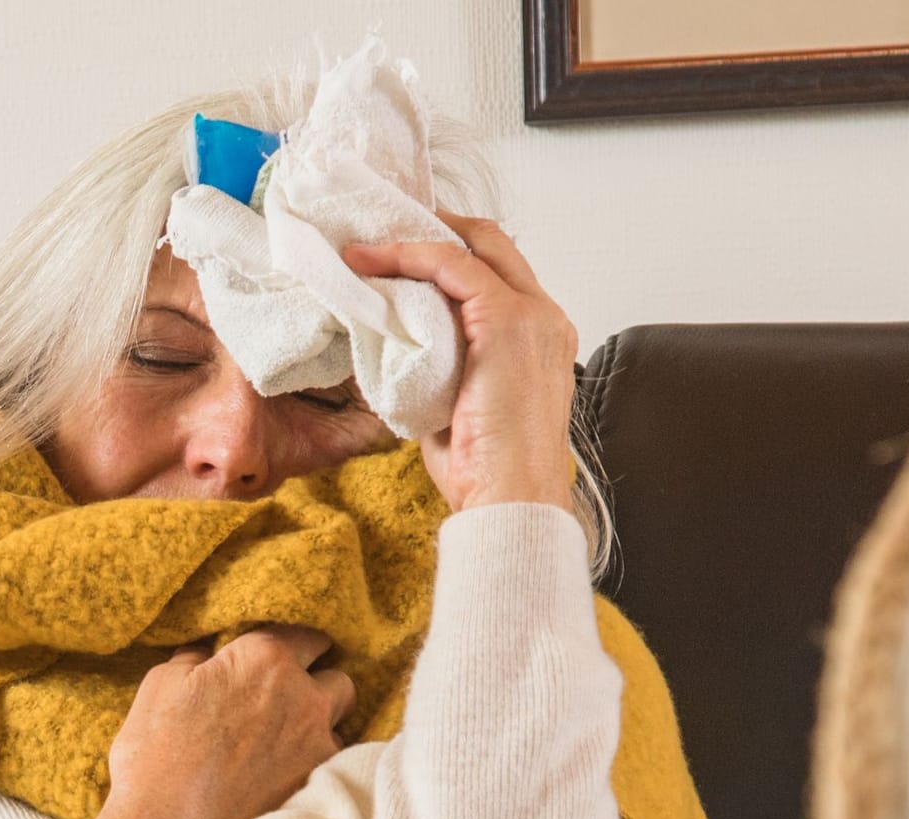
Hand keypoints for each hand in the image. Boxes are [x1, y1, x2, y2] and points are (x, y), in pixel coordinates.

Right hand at [86, 625, 354, 818]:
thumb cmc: (155, 760)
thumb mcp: (160, 688)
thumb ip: (196, 660)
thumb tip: (208, 653)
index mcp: (266, 659)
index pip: (308, 634)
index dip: (297, 644)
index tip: (286, 655)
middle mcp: (304, 696)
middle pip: (337, 678)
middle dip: (318, 685)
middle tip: (287, 702)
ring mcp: (319, 744)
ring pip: (340, 724)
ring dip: (320, 728)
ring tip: (285, 746)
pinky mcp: (322, 787)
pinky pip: (334, 766)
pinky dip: (317, 767)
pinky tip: (288, 779)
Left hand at [339, 210, 576, 513]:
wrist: (511, 499)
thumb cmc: (488, 472)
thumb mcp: (460, 403)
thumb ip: (444, 364)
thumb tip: (398, 343)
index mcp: (542, 338)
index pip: (500, 272)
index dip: (452, 251)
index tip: (403, 250)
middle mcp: (545, 318)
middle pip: (492, 244)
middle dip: (436, 228)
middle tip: (380, 229)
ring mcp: (532, 316)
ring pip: (470, 247)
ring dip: (411, 240)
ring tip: (363, 247)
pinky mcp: (506, 320)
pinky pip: (450, 265)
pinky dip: (406, 256)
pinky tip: (369, 262)